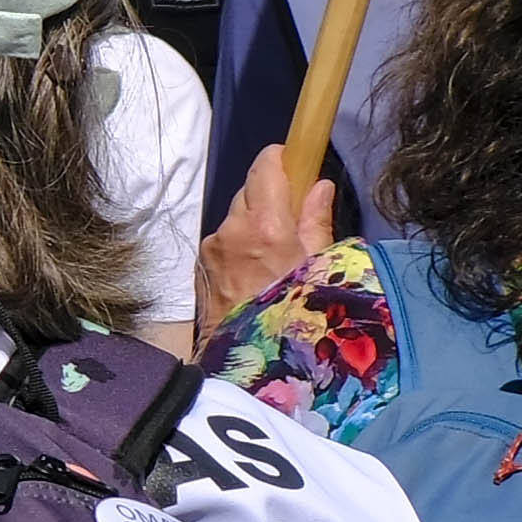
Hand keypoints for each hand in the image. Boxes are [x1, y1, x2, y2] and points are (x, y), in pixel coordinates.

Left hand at [196, 143, 334, 336]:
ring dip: (253, 222)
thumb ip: (317, 221)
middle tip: (292, 217)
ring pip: (234, 217)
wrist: (251, 363)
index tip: (293, 161)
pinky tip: (255, 270)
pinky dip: (238, 244)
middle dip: (270, 196)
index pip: (264, 167)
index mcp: (266, 226)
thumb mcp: (321, 269)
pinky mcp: (200, 265)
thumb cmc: (296, 315)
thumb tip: (320, 185)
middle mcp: (231, 230)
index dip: (279, 158)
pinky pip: (222, 241)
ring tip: (274, 253)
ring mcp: (211, 248)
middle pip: (248, 191)